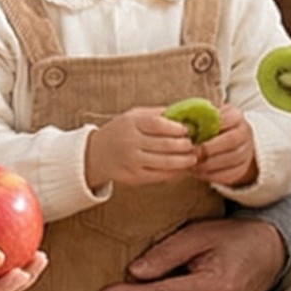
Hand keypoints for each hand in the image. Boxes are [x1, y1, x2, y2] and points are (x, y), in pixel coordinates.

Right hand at [86, 108, 200, 191]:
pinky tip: (182, 168)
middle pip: (164, 145)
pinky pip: (159, 176)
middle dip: (184, 146)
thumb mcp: (133, 116)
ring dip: (183, 161)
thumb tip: (184, 113)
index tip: (187, 130)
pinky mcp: (134, 177)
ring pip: (165, 163)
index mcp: (131, 124)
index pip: (157, 124)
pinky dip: (174, 173)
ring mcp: (132, 162)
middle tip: (194, 145)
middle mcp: (130, 142)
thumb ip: (156, 114)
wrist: (96, 154)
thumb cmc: (120, 132)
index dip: (175, 128)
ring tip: (193, 158)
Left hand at [195, 109, 259, 189]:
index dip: (209, 126)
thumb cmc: (211, 127)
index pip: (226, 119)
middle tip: (192, 152)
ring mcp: (246, 152)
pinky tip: (198, 172)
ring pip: (231, 160)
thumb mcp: (207, 117)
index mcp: (236, 116)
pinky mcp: (242, 169)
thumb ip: (197, 117)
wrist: (228, 142)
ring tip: (192, 164)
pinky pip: (228, 174)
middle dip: (209, 148)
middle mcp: (245, 133)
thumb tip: (181, 123)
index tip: (192, 132)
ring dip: (208, 164)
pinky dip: (211, 175)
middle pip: (231, 140)